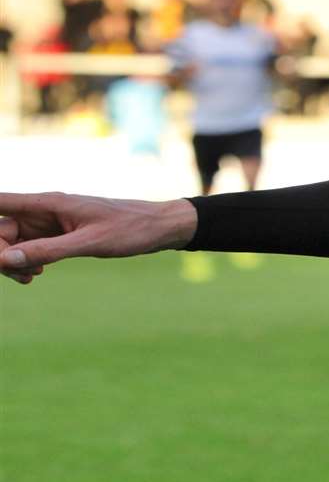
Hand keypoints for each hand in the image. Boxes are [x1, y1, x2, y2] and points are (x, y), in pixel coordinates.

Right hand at [0, 193, 198, 285]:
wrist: (160, 227)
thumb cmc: (130, 228)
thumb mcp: (90, 243)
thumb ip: (48, 250)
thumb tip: (5, 259)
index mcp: (48, 203)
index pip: (0, 203)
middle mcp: (44, 211)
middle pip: (1, 229)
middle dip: (1, 252)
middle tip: (20, 275)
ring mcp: (50, 224)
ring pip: (13, 242)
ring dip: (12, 261)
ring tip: (31, 278)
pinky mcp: (59, 235)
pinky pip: (30, 248)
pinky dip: (27, 261)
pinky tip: (37, 274)